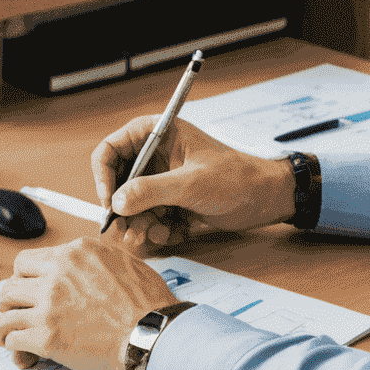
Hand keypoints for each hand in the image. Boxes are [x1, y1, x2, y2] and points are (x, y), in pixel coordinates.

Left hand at [0, 237, 177, 369]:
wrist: (154, 333)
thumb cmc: (148, 303)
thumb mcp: (123, 261)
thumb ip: (95, 260)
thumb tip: (85, 266)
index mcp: (75, 253)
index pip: (29, 260)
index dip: (24, 278)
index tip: (26, 290)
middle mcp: (57, 273)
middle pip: (12, 283)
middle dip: (10, 301)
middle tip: (15, 313)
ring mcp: (49, 304)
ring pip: (5, 309)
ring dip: (3, 324)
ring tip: (4, 335)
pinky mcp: (47, 336)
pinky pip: (12, 337)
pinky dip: (12, 347)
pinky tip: (20, 354)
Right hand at [93, 115, 295, 251]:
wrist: (266, 199)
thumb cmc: (235, 179)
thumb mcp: (190, 184)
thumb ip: (150, 191)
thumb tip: (116, 203)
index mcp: (157, 134)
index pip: (111, 149)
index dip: (104, 175)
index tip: (108, 202)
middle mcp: (155, 154)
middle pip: (118, 180)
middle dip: (122, 207)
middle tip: (127, 230)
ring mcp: (163, 178)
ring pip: (133, 203)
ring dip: (139, 222)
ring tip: (153, 235)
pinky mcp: (172, 199)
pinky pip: (150, 215)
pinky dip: (157, 228)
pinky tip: (173, 233)